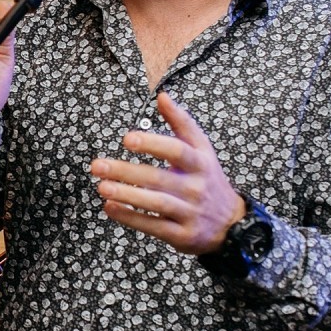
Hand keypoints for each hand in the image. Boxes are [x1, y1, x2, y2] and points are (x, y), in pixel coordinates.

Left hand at [89, 92, 244, 254]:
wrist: (232, 224)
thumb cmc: (208, 180)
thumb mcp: (202, 150)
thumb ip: (181, 123)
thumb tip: (162, 96)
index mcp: (200, 163)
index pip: (177, 151)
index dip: (153, 144)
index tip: (127, 139)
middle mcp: (196, 188)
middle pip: (159, 178)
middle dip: (126, 171)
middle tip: (97, 165)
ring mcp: (190, 213)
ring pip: (156, 203)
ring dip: (126, 195)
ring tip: (101, 187)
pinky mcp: (182, 235)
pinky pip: (153, 226)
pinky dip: (130, 217)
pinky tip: (110, 207)